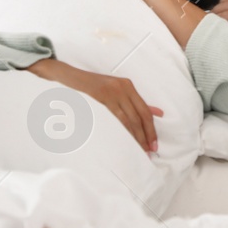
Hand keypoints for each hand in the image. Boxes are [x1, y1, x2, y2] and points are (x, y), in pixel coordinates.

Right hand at [29, 58, 162, 152]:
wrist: (69, 76)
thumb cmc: (93, 86)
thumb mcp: (117, 90)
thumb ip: (137, 102)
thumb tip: (158, 113)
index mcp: (128, 85)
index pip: (145, 111)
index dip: (151, 129)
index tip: (154, 144)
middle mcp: (123, 87)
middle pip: (139, 116)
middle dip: (145, 135)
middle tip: (149, 151)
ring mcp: (111, 91)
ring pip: (128, 119)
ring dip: (135, 136)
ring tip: (139, 150)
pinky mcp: (100, 96)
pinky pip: (113, 117)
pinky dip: (120, 131)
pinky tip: (123, 141)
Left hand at [212, 0, 227, 40]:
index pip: (223, 3)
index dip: (214, 12)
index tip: (209, 19)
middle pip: (219, 12)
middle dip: (211, 22)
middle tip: (205, 31)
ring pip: (223, 22)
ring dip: (217, 30)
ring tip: (211, 39)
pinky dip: (227, 38)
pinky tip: (223, 44)